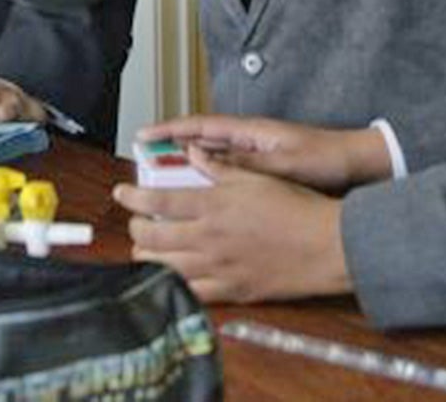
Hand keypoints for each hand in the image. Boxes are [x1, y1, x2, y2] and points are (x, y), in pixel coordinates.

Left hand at [116, 155, 350, 302]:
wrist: (325, 246)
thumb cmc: (295, 207)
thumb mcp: (255, 178)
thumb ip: (219, 167)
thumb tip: (193, 152)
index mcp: (213, 205)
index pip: (158, 201)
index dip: (132, 198)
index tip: (120, 193)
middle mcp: (209, 238)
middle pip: (153, 237)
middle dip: (136, 230)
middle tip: (136, 224)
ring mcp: (219, 267)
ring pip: (166, 267)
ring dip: (149, 258)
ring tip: (145, 250)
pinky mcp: (232, 291)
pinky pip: (192, 294)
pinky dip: (174, 286)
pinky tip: (169, 279)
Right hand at [141, 114, 392, 192]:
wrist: (355, 166)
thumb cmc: (325, 159)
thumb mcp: (284, 164)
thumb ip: (245, 163)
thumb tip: (203, 157)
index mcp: (250, 131)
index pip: (201, 126)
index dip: (170, 129)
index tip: (144, 134)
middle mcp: (247, 140)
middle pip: (199, 140)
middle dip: (169, 146)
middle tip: (142, 159)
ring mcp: (253, 155)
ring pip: (209, 158)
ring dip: (185, 164)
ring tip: (159, 181)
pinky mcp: (261, 172)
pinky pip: (224, 173)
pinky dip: (206, 179)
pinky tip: (196, 195)